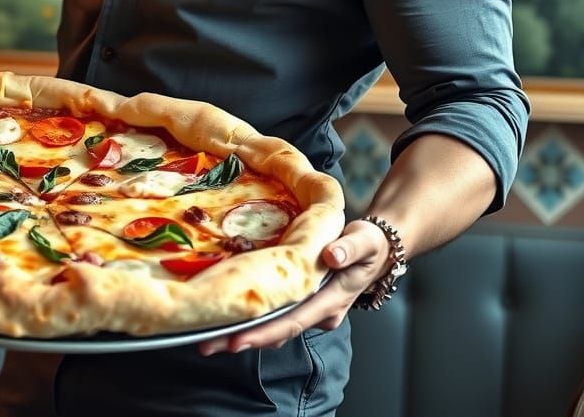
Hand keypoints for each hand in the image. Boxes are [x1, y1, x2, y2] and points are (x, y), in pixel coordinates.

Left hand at [199, 218, 392, 355]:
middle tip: (207, 342)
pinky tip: (229, 314)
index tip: (237, 339)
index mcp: (330, 301)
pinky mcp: (301, 300)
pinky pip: (275, 313)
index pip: (293, 321)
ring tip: (209, 333)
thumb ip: (349, 248)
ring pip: (274, 325)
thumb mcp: (364, 241)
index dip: (264, 332)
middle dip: (243, 338)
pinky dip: (253, 317)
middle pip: (277, 331)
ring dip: (244, 330)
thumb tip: (331, 256)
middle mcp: (318, 312)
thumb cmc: (368, 244)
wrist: (376, 250)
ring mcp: (309, 309)